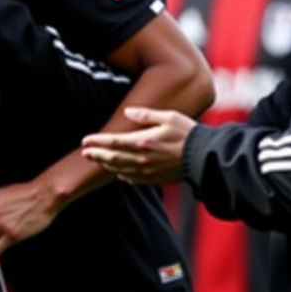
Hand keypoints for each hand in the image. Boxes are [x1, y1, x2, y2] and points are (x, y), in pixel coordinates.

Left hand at [80, 107, 195, 183]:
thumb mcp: (169, 117)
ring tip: (96, 159)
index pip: (114, 142)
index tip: (85, 141)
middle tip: (85, 152)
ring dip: (106, 165)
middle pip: (113, 158)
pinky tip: (117, 172)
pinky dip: (122, 175)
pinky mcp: (155, 179)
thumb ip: (146, 115)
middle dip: (97, 155)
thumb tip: (127, 112)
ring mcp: (148, 171)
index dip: (97, 142)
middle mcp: (143, 159)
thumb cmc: (188, 133)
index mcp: (144, 142)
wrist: (205, 157)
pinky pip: (133, 179)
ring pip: (120, 170)